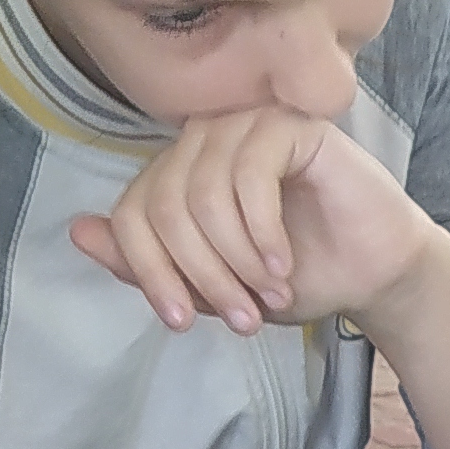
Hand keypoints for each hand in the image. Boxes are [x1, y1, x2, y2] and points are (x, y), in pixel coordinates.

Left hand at [66, 105, 442, 336]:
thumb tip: (77, 232)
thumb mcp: (213, 286)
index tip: (184, 322)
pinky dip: (262, 232)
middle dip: (200, 274)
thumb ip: (151, 264)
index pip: (131, 213)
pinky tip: (282, 264)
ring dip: (236, 259)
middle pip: (163, 205)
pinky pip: (249, 176)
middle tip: (242, 318)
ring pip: (203, 193)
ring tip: (270, 294)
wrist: (372, 272)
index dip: (150, 273)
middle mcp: (202, 140)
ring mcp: (243, 126)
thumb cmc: (296, 276)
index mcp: (177, 173)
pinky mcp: (288, 125)